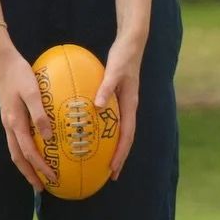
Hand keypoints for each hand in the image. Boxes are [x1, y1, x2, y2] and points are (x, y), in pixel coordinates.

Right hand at [0, 29, 54, 191]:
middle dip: (29, 174)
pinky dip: (25, 150)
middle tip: (41, 187)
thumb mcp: (32, 92)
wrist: (1, 61)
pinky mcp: (10, 115)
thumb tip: (49, 137)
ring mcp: (8, 121)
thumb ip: (40, 114)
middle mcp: (9, 126)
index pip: (29, 153)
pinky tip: (37, 149)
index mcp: (15, 123)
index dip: (40, 167)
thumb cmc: (19, 74)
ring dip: (26, 164)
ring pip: (16, 150)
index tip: (53, 178)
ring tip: (37, 174)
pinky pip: (17, 140)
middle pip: (18, 157)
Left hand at [95, 34, 144, 179]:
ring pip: (118, 132)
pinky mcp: (115, 100)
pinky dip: (102, 131)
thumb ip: (106, 87)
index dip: (120, 153)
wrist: (131, 44)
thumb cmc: (123, 57)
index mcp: (130, 105)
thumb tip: (97, 106)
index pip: (127, 136)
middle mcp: (127, 109)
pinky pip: (109, 120)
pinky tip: (89, 133)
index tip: (113, 168)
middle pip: (124, 139)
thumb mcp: (115, 71)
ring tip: (100, 161)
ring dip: (111, 148)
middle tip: (108, 174)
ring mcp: (122, 105)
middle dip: (117, 158)